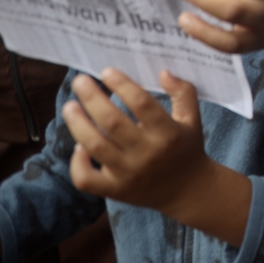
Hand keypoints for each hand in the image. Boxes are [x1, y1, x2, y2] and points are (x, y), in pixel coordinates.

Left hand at [64, 69, 249, 245]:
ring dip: (78, 124)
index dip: (122, 85)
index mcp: (168, 132)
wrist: (188, 190)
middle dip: (92, 98)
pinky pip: (86, 179)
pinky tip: (79, 146)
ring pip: (95, 146)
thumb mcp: (192, 118)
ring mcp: (129, 174)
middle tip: (80, 82)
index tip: (107, 71)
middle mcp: (147, 153)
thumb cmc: (187, 147)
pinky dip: (77, 163)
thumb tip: (162, 73)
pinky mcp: (115, 190)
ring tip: (70, 106)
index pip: (142, 103)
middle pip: (112, 122)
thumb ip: (183, 92)